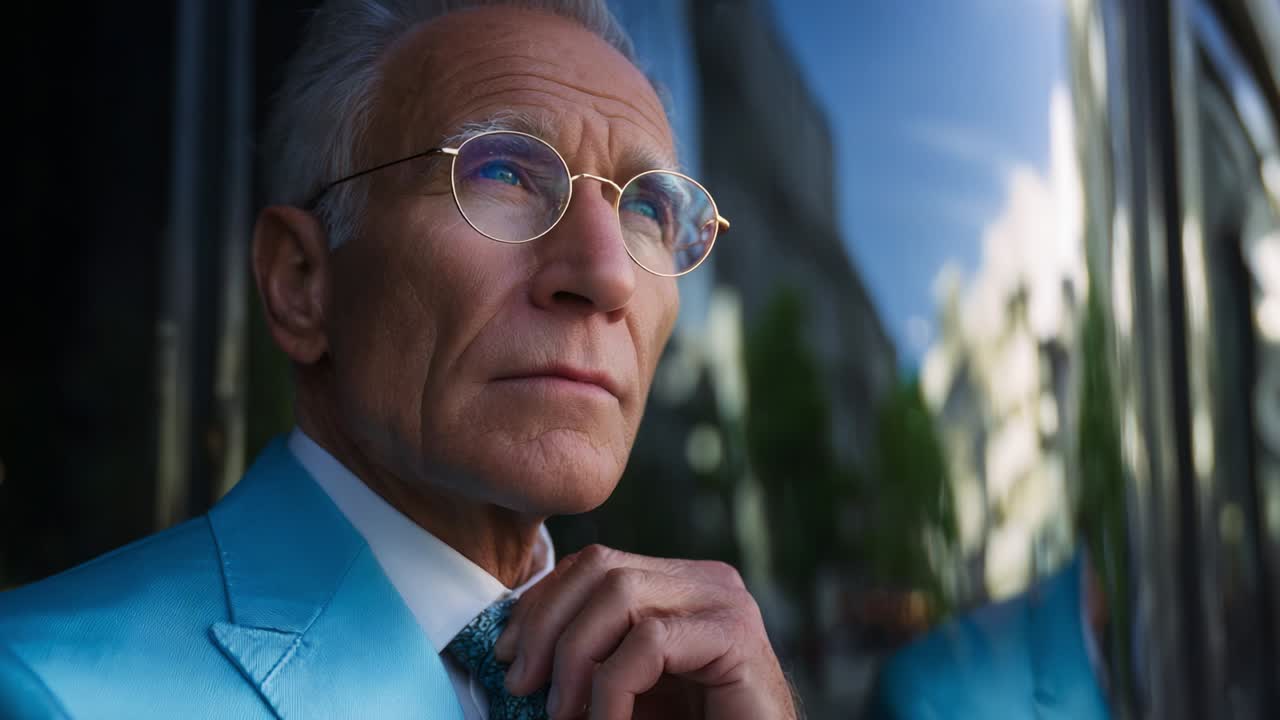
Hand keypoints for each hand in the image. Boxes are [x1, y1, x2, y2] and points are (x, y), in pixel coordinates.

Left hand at [493, 544, 796, 719]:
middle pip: (601, 568)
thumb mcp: (624, 689)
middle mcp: (704, 580)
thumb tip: (512, 649)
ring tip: (560, 714)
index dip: (541, 603)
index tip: (505, 654)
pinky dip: (612, 690)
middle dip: (546, 626)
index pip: (593, 564)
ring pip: (620, 594)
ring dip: (575, 658)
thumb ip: (587, 658)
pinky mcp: (736, 635)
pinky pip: (648, 642)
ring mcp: (724, 602)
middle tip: (521, 686)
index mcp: (676, 584)